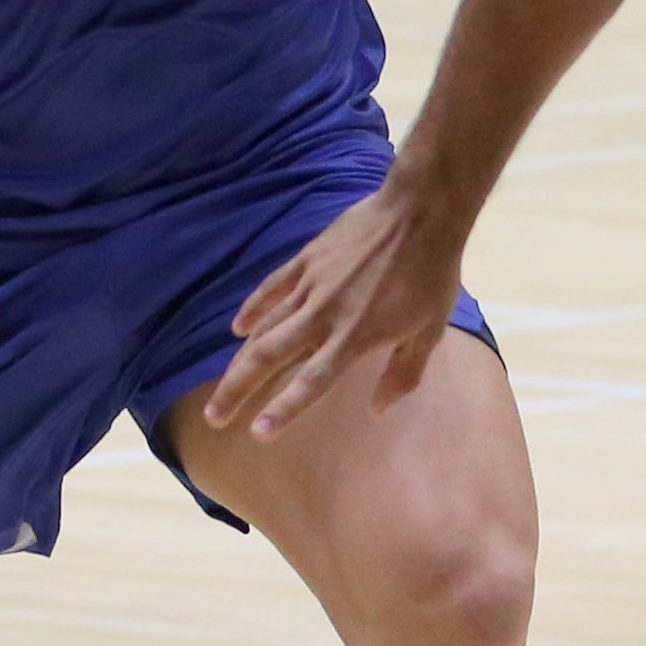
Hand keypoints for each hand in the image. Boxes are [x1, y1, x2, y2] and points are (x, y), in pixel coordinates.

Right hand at [198, 176, 470, 439]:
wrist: (419, 212)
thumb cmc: (431, 275)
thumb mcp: (429, 331)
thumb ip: (402, 374)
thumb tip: (377, 410)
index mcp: (355, 337)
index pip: (312, 382)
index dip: (284, 409)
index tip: (257, 433)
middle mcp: (324, 315)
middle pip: (270, 357)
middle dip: (238, 390)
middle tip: (214, 417)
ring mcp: (311, 285)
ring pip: (264, 327)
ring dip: (239, 359)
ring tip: (221, 386)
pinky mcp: (307, 259)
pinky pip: (272, 288)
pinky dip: (253, 308)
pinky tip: (238, 328)